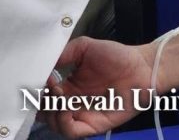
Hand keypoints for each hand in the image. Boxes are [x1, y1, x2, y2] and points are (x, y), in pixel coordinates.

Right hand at [40, 36, 155, 137]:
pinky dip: (63, 123)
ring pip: (54, 124)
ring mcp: (82, 114)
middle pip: (44, 112)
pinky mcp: (93, 124)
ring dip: (51, 112)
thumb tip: (43, 62)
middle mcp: (72, 102)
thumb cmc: (118, 57)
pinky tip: (67, 107)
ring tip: (58, 95)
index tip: (40, 79)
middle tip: (47, 89)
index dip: (36, 90)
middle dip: (39, 103)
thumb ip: (64, 53)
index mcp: (68, 86)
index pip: (43, 95)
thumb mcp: (86, 48)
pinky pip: (71, 132)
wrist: (142, 67)